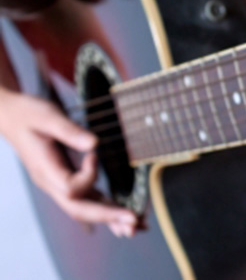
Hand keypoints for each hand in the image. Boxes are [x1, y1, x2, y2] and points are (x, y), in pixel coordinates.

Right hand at [0, 87, 137, 236]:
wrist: (12, 117)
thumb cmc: (29, 114)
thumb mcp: (48, 116)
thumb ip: (70, 131)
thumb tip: (94, 144)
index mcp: (45, 169)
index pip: (69, 187)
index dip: (88, 175)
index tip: (94, 154)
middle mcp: (51, 182)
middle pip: (79, 209)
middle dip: (108, 216)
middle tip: (135, 221)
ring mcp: (59, 184)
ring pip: (85, 209)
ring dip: (111, 218)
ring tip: (139, 226)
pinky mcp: (67, 180)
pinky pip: (88, 199)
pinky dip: (107, 208)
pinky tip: (123, 215)